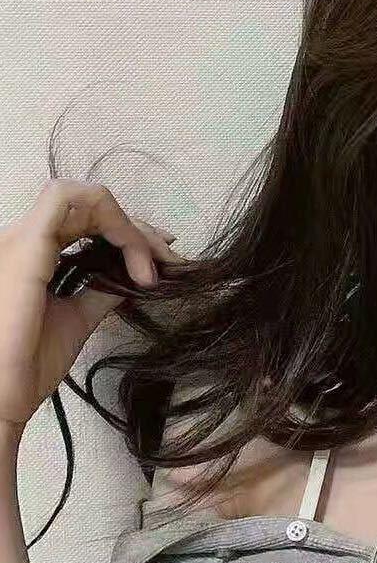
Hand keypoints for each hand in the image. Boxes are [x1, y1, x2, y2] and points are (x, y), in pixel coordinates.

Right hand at [0, 179, 183, 437]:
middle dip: (138, 228)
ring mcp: (22, 238)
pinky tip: (137, 259)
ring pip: (84, 197)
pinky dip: (114, 220)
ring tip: (157, 261)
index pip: (84, 222)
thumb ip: (101, 290)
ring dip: (130, 224)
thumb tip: (133, 276)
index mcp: (31, 257)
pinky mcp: (26, 244)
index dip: (127, 232)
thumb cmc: (26, 364)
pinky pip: (69, 199)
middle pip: (90, 208)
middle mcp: (23, 240)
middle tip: (169, 258)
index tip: (160, 259)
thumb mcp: (77, 318)